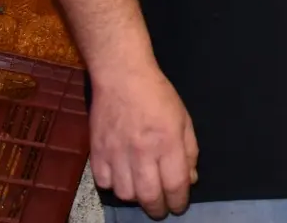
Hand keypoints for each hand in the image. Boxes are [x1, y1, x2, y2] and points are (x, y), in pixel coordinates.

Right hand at [88, 66, 197, 219]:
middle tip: (161, 210)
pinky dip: (114, 187)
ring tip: (142, 191)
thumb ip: (189, 152)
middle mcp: (141, 152)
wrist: (123, 78)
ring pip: (125, 194)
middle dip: (157, 209)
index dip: (178, 201)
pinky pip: (104, 183)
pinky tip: (122, 179)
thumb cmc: (159, 96)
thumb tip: (190, 180)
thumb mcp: (184, 120)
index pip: (175, 184)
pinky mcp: (96, 152)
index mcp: (168, 143)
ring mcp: (116, 153)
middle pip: (148, 195)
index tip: (179, 207)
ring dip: (136, 198)